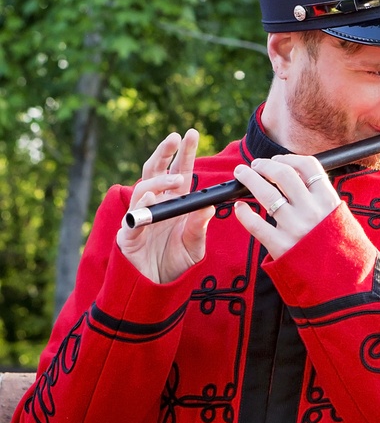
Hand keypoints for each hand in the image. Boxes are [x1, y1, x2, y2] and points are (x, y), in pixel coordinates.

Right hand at [116, 129, 214, 283]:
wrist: (157, 290)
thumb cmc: (176, 264)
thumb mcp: (195, 245)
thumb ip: (199, 227)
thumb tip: (208, 206)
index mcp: (174, 204)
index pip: (179, 172)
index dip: (184, 153)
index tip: (190, 133)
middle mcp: (156, 206)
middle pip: (156, 172)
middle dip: (165, 152)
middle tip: (176, 136)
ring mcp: (140, 218)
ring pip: (143, 189)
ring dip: (160, 181)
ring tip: (178, 180)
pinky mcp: (128, 235)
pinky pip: (133, 217)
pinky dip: (142, 207)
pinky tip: (151, 199)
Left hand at [232, 154, 340, 259]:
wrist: (342, 280)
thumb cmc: (339, 247)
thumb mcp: (339, 217)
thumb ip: (322, 198)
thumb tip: (300, 178)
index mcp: (328, 200)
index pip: (308, 166)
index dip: (288, 159)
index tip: (277, 160)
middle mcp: (311, 210)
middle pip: (283, 174)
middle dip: (264, 165)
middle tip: (255, 164)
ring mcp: (295, 228)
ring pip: (265, 193)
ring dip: (249, 178)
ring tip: (242, 174)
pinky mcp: (281, 246)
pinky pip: (255, 224)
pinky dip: (243, 213)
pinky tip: (239, 208)